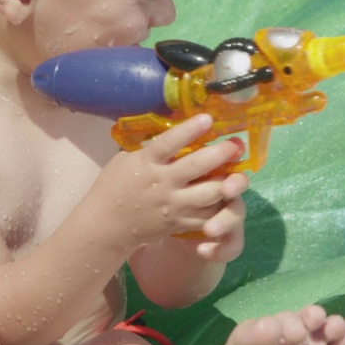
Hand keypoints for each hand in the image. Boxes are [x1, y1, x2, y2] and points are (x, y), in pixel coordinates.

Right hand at [94, 115, 244, 247]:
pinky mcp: (180, 223)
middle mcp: (162, 184)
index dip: (190, 130)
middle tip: (235, 144)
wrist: (107, 226)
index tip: (208, 118)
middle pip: (197, 167)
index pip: (169, 143)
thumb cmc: (114, 186)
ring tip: (238, 170)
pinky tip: (229, 194)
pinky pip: (207, 215)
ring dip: (227, 180)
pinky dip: (221, 206)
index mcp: (146, 164)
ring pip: (209, 193)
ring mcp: (173, 206)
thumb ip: (150, 147)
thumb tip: (173, 125)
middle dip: (220, 153)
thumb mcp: (126, 160)